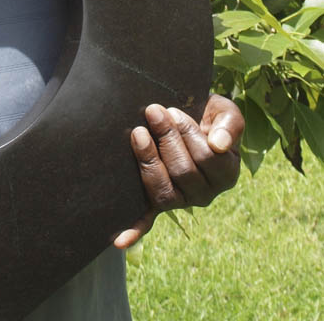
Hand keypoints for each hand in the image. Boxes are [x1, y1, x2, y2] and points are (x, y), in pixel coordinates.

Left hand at [114, 93, 242, 248]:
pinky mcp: (156, 203)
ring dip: (148, 160)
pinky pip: (148, 220)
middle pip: (184, 172)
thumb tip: (219, 144)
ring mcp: (180, 200)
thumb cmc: (207, 116)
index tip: (172, 110)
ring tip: (138, 132)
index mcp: (226, 173)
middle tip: (153, 111)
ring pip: (164, 190)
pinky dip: (135, 231)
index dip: (187, 133)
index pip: (208, 157)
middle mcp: (205, 194)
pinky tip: (119, 241)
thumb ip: (230, 124)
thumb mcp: (225, 111)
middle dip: (166, 138)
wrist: (185, 116)